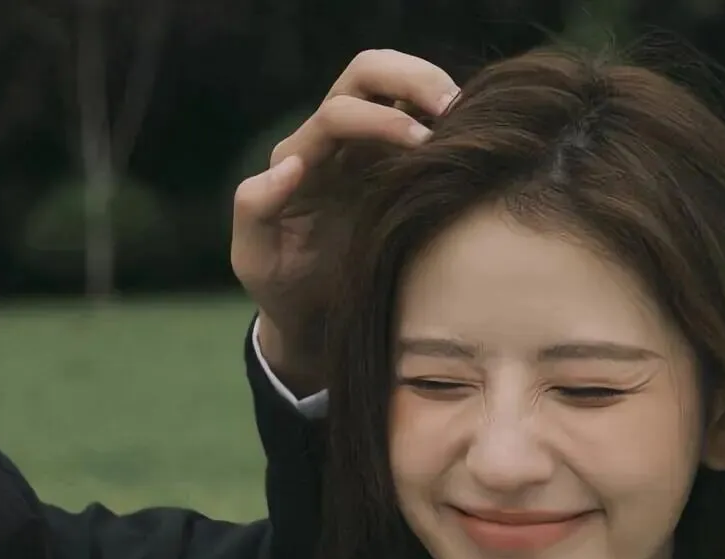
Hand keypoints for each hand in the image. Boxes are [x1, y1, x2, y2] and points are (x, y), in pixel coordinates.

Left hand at [231, 49, 458, 390]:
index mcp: (301, 158)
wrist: (311, 319)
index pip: (340, 113)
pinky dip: (446, 120)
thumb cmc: (283, 290)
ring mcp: (367, 153)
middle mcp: (333, 145)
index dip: (381, 119)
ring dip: (432, 87)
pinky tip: (469, 140)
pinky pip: (420, 124)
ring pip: (397, 87)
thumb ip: (255, 208)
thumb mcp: (255, 261)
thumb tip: (291, 164)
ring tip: (467, 114)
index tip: (422, 145)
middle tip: (452, 107)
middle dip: (410, 77)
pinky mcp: (397, 170)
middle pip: (367, 74)